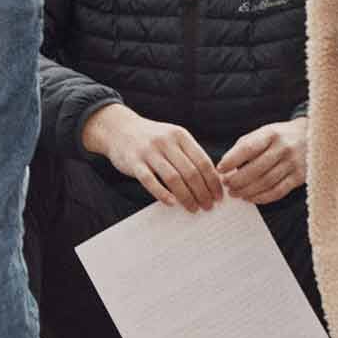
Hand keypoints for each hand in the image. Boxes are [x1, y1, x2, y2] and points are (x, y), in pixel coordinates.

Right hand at [89, 103, 224, 211]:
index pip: (203, 161)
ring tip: (193, 208)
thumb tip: (213, 181)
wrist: (118, 128)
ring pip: (173, 179)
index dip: (213, 182)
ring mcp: (149, 151)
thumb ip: (189, 154)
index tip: (219, 196)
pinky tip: (172, 203)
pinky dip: (163, 194)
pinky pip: (150, 181)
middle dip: (202, 193)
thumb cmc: (151, 138)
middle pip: (190, 172)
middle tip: (208, 206)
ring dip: (187, 197)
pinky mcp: (134, 162)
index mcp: (180, 135)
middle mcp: (165, 141)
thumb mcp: (172, 138)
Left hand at [218, 118, 309, 206]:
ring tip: (235, 193)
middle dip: (238, 179)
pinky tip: (251, 198)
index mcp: (271, 134)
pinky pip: (278, 191)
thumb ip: (247, 145)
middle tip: (226, 185)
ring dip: (247, 191)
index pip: (248, 147)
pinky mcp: (299, 178)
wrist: (312, 138)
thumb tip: (227, 164)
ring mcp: (293, 164)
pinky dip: (262, 197)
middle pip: (256, 169)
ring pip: (266, 182)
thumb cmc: (280, 136)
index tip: (220, 168)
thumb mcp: (264, 132)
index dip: (232, 159)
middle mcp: (283, 148)